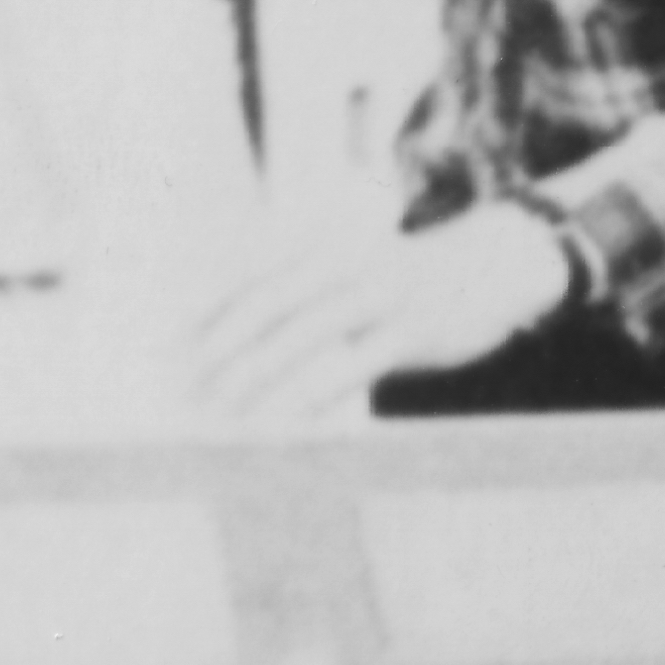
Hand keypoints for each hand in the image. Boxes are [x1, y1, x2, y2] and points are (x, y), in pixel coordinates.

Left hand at [181, 203, 573, 421]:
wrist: (499, 265)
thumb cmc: (412, 278)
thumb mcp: (355, 264)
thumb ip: (304, 287)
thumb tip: (240, 330)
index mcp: (323, 245)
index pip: (247, 275)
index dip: (202, 310)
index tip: (165, 346)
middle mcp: (346, 263)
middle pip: (266, 306)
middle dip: (217, 350)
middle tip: (182, 389)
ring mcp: (380, 296)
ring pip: (302, 337)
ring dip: (255, 377)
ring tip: (222, 413)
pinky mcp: (411, 331)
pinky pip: (352, 366)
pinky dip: (314, 394)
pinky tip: (288, 420)